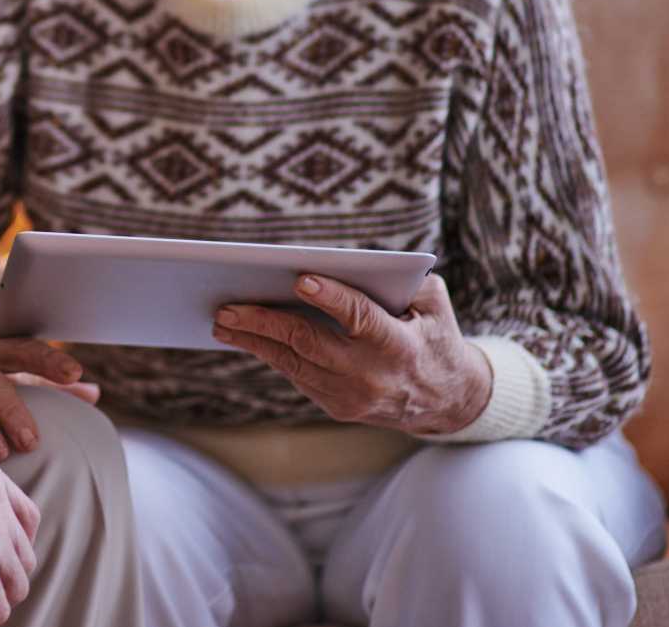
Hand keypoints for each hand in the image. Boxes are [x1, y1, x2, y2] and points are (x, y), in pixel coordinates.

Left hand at [210, 272, 492, 435]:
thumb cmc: (434, 335)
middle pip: (310, 343)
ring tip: (221, 321)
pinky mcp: (338, 407)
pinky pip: (296, 375)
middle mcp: (373, 375)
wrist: (447, 400)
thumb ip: (406, 281)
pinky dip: (269, 353)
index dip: (331, 298)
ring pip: (293, 363)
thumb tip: (357, 261)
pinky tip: (244, 336)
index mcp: (400, 344)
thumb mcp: (434, 305)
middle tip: (228, 305)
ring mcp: (353, 396)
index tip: (301, 279)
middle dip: (265, 322)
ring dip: (254, 341)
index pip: (360, 318)